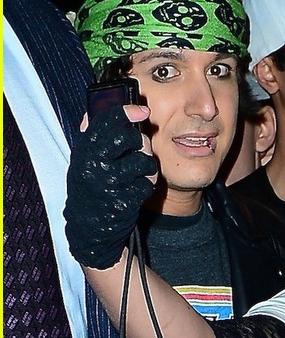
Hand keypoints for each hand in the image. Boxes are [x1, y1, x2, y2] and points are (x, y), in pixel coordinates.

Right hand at [65, 103, 156, 268]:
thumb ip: (91, 138)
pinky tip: (137, 188)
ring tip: (140, 172)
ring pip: (144, 162)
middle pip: (129, 138)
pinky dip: (146, 185)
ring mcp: (110, 184)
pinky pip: (147, 184)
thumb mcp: (83, 161)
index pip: (105, 122)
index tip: (141, 110)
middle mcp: (94, 165)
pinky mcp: (124, 202)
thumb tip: (94, 111)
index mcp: (84, 150)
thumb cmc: (90, 188)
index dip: (126, 111)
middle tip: (141, 149)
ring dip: (147, 166)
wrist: (88, 228)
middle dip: (141, 142)